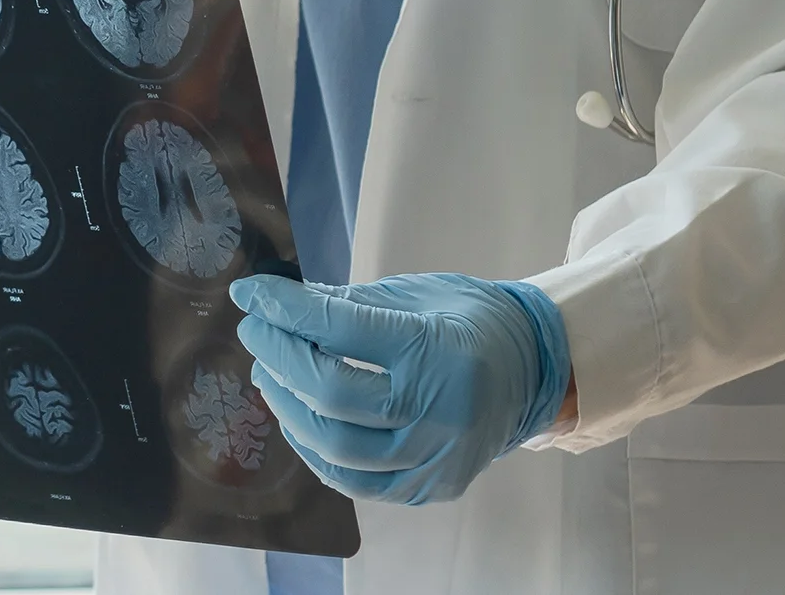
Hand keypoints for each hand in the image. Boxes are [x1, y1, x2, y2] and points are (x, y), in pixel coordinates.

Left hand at [229, 272, 570, 505]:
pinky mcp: (430, 488)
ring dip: (288, 407)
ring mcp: (437, 459)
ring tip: (268, 373)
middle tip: (255, 331)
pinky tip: (297, 417)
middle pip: (331, 394)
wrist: (534, 370)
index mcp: (439, 351)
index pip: (341, 330)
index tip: (249, 294)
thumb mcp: (413, 296)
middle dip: (278, 358)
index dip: (285, 310)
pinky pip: (355, 481)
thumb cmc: (470, 322)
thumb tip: (275, 301)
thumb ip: (345, 304)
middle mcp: (442, 413)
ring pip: (336, 447)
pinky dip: (315, 450)